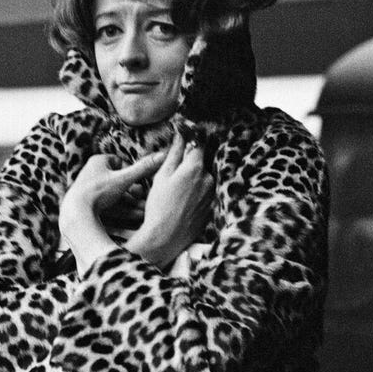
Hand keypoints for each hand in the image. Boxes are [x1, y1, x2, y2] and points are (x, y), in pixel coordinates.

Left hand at [59, 150, 167, 274]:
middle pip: (117, 182)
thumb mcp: (124, 179)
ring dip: (128, 204)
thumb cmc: (98, 192)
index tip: (139, 184)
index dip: (131, 173)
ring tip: (142, 212)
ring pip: (113, 196)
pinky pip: (106, 206)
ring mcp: (87, 189)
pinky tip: (130, 218)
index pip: (119, 162)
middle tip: (143, 200)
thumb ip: (143, 168)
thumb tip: (164, 154)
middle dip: (132, 193)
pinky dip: (118, 210)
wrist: (76, 213)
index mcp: (98, 161)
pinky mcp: (86, 205)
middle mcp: (91, 173)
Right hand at [127, 134, 213, 268]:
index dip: (191, 139)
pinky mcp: (213, 207)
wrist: (165, 238)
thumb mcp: (162, 176)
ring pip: (205, 178)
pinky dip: (197, 193)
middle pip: (202, 162)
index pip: (199, 143)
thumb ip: (175, 152)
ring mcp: (213, 194)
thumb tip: (181, 133)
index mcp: (195, 168)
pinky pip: (206, 193)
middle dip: (191, 163)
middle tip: (176, 174)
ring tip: (178, 192)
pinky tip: (184, 202)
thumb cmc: (159, 206)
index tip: (185, 138)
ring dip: (194, 179)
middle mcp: (209, 179)